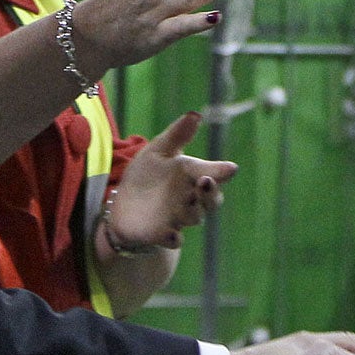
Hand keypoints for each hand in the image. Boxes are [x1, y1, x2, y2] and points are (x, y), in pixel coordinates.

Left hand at [101, 112, 232, 253]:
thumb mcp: (158, 151)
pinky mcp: (162, 235)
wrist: (123, 206)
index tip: (231, 168)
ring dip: (193, 210)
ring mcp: (178, 218)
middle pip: (211, 200)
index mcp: (192, 176)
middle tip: (206, 180)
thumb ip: (177, 135)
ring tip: (188, 200)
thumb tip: (196, 114)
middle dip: (211, 192)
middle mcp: (191, 199)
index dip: (222, 172)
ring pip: (195, 218)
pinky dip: (173, 238)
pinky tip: (171, 234)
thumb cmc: (146, 176)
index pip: (213, 174)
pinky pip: (174, 240)